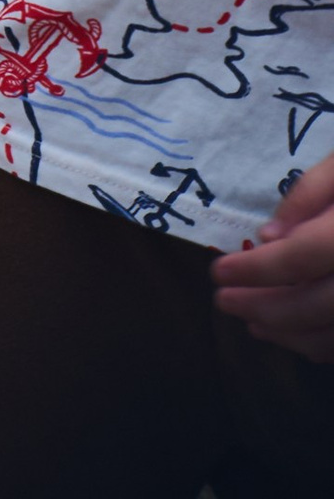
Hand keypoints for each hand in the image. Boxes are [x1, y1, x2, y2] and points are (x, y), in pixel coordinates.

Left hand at [215, 150, 333, 361]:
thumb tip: (269, 236)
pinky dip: (322, 347)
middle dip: (264, 308)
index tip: (217, 273)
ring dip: (290, 336)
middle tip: (223, 303)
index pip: (301, 257)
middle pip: (316, 305)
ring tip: (252, 323)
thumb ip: (309, 192)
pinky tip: (296, 336)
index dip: (256, 269)